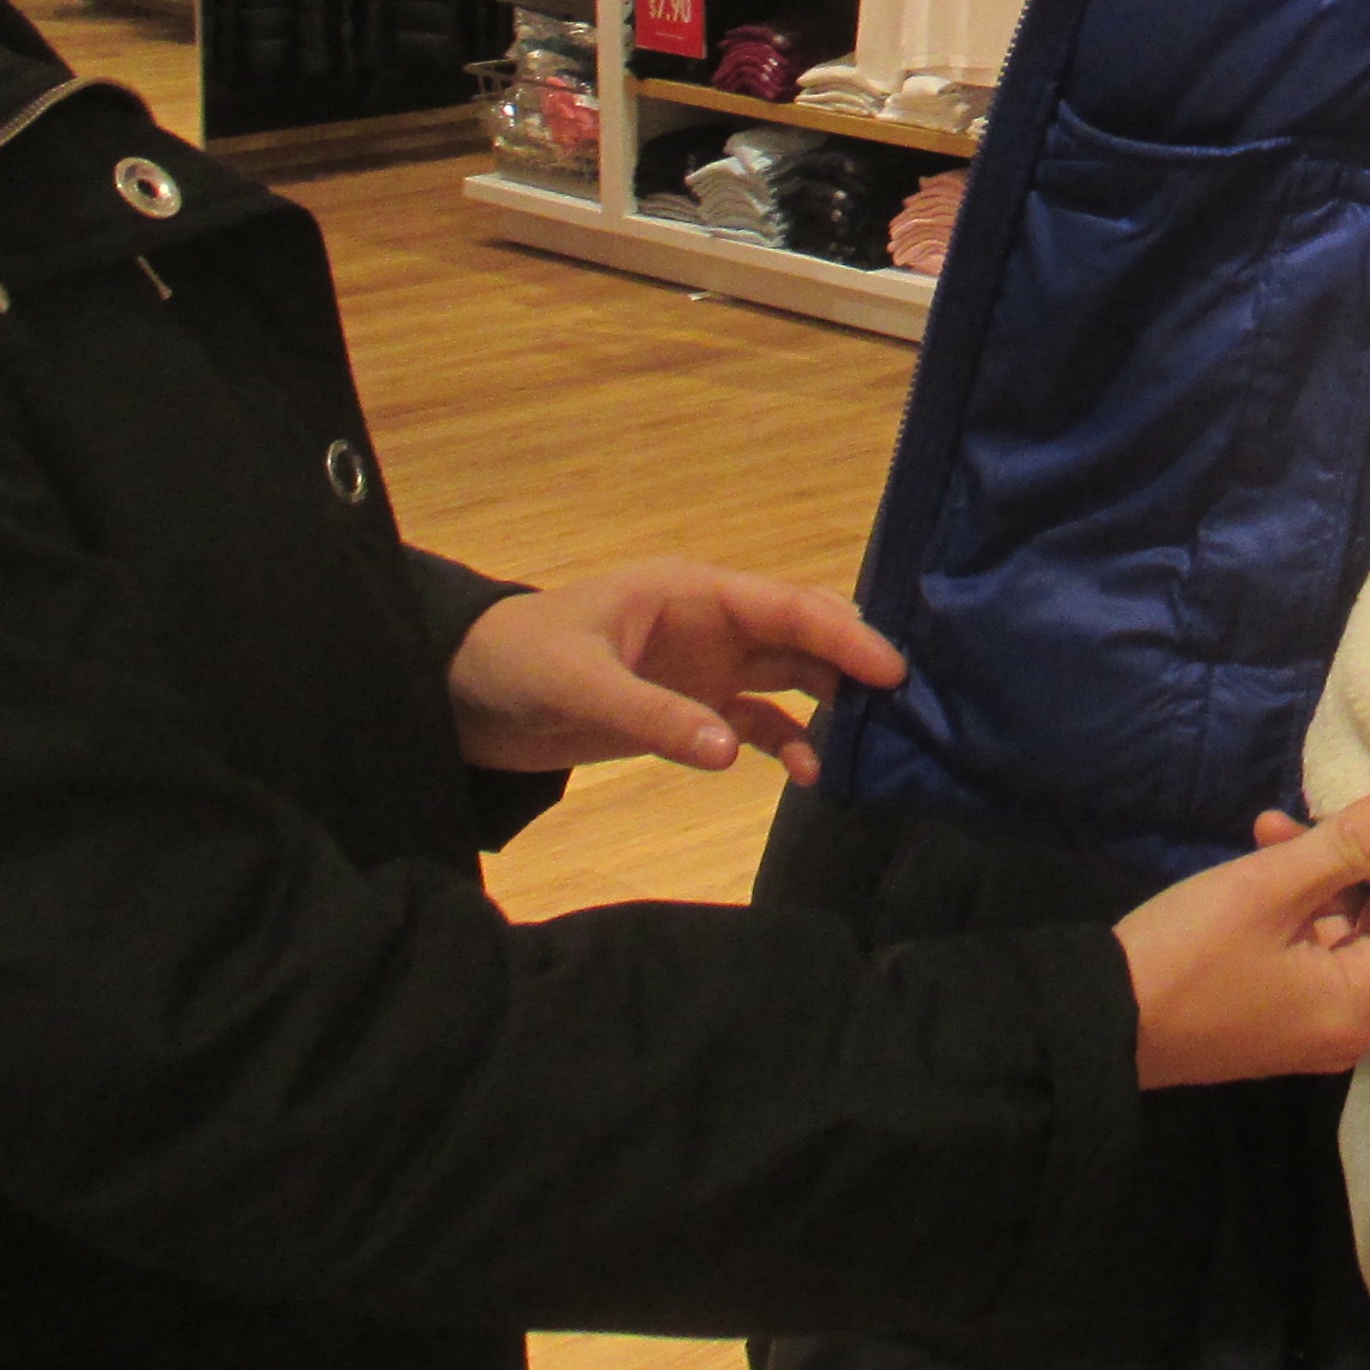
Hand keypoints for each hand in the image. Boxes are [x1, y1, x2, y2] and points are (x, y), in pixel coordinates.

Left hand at [444, 562, 904, 785]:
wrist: (460, 695)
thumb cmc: (517, 662)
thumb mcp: (579, 681)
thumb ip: (654, 717)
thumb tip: (729, 753)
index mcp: (691, 593)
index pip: (783, 605)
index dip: (841, 631)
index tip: (893, 667)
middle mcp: (711, 625)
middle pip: (801, 636)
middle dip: (853, 663)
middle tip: (909, 704)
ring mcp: (702, 669)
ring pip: (788, 678)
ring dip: (828, 706)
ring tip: (874, 743)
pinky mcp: (686, 712)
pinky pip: (753, 724)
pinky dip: (785, 745)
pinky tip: (809, 776)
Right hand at [1118, 781, 1369, 1088]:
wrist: (1097, 1019)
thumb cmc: (1192, 952)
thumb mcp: (1272, 886)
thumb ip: (1353, 841)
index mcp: (1361, 1006)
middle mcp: (1349, 1025)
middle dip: (1351, 860)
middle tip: (1320, 810)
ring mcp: (1310, 1023)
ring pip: (1337, 929)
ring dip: (1313, 874)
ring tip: (1271, 826)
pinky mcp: (1276, 1013)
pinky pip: (1306, 949)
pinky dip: (1291, 906)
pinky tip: (1259, 854)